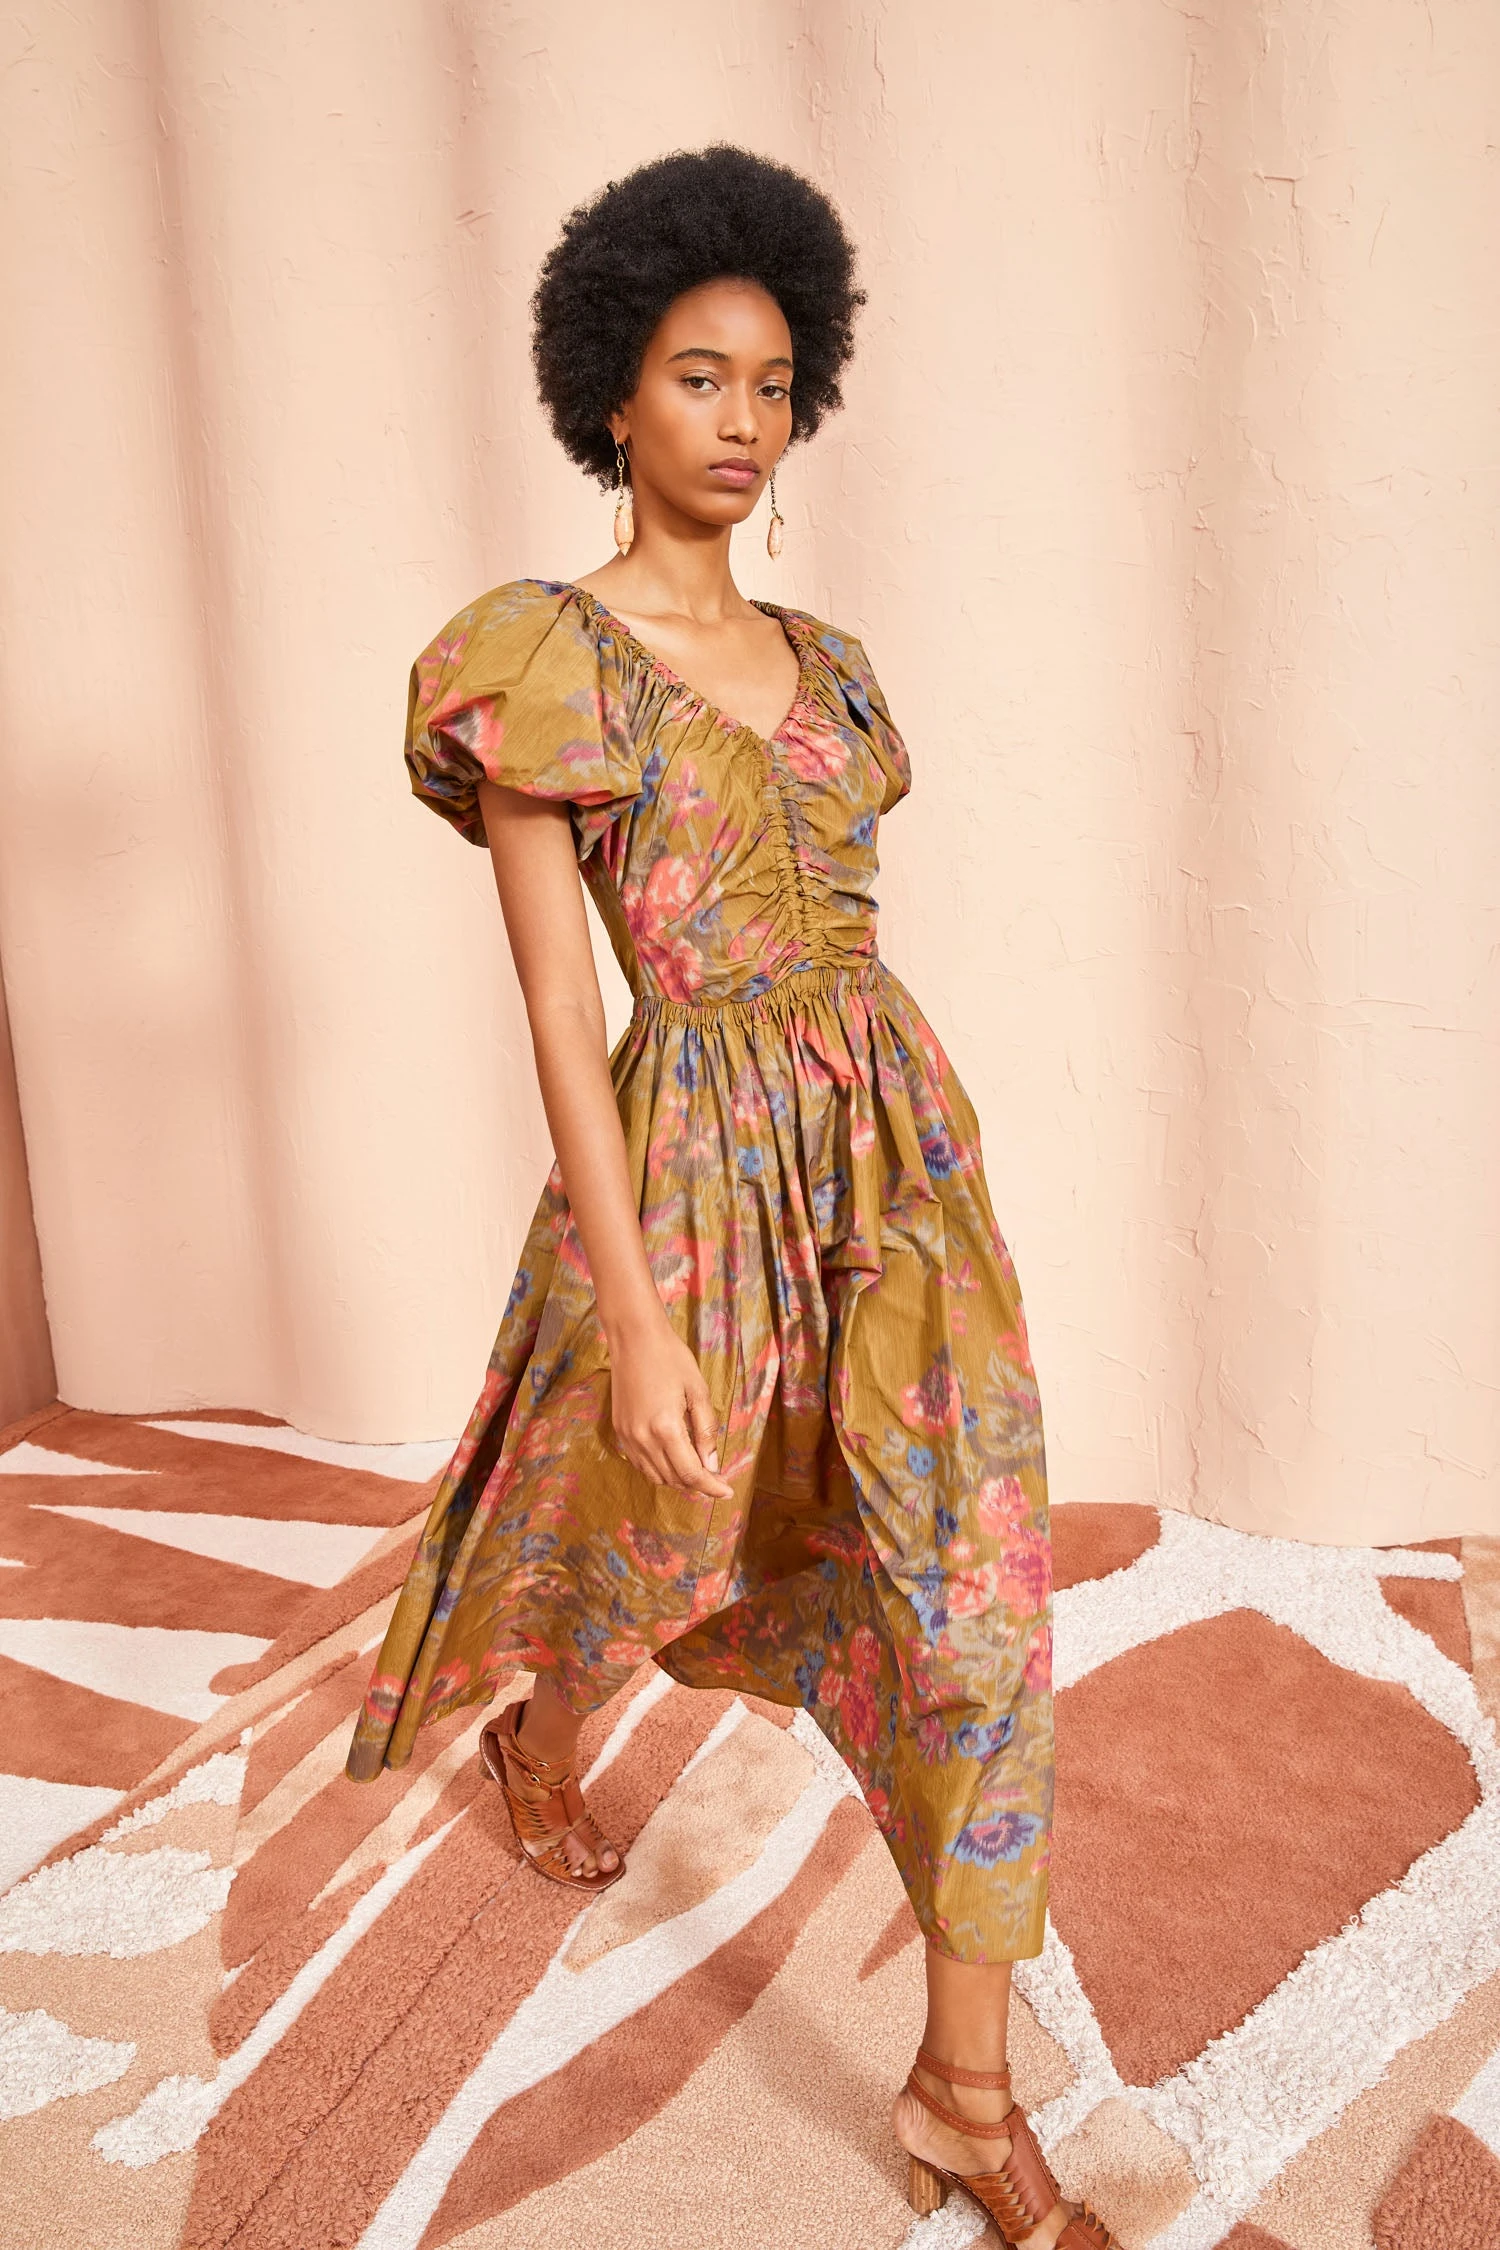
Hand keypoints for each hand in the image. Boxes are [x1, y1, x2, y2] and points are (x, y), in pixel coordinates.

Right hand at [607, 1316, 734, 1501]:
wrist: (634, 1338)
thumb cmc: (671, 1358)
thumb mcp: (698, 1392)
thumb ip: (706, 1431)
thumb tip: (712, 1465)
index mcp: (665, 1429)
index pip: (691, 1473)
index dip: (711, 1487)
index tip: (726, 1492)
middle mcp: (642, 1438)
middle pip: (673, 1479)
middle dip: (697, 1483)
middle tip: (717, 1478)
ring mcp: (627, 1436)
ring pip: (655, 1476)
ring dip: (678, 1478)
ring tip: (697, 1468)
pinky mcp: (619, 1430)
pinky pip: (640, 1463)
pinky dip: (659, 1469)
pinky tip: (673, 1457)